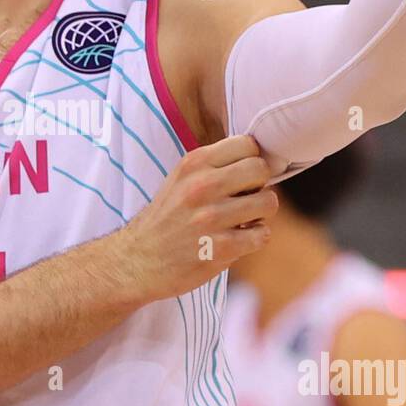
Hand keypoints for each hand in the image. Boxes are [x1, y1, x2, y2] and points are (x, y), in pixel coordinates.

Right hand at [113, 135, 276, 302]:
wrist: (136, 261)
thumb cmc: (166, 219)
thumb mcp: (181, 179)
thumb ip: (215, 166)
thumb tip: (259, 159)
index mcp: (193, 164)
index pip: (247, 144)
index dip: (252, 160)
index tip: (243, 177)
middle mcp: (202, 186)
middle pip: (261, 169)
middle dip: (260, 185)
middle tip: (246, 199)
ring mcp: (211, 218)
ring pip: (268, 202)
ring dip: (261, 214)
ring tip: (243, 220)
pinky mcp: (220, 248)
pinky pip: (262, 234)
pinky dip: (255, 238)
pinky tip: (239, 240)